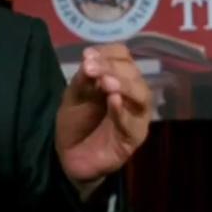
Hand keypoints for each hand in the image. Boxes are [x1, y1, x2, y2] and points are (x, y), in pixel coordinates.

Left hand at [55, 44, 152, 200]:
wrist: (70, 157)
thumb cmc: (75, 122)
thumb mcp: (74, 96)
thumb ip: (83, 79)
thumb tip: (90, 57)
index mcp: (118, 79)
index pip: (124, 57)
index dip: (109, 54)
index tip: (88, 56)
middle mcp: (133, 94)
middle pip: (134, 73)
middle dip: (112, 68)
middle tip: (92, 68)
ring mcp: (136, 117)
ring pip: (141, 96)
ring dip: (124, 86)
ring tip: (106, 83)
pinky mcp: (134, 139)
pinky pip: (133, 124)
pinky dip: (123, 111)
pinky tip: (113, 101)